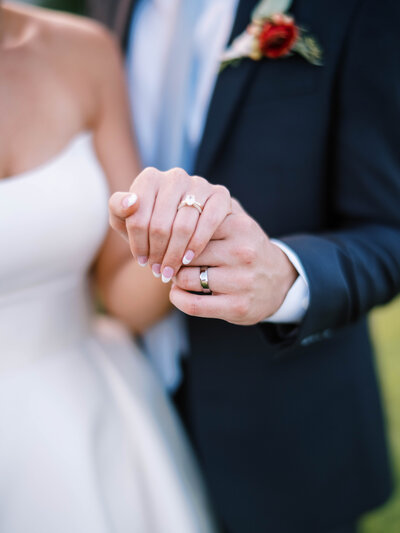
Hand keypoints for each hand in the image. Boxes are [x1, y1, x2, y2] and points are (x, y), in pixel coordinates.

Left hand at [109, 167, 231, 281]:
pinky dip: (197, 244)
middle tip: (157, 271)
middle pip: (160, 225)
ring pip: (183, 226)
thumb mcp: (125, 219)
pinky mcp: (219, 194)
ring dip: (174, 254)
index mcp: (149, 178)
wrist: (185, 223)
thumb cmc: (150, 224)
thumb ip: (117, 208)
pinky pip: (208, 223)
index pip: (137, 217)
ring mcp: (199, 183)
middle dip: (157, 252)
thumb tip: (131, 202)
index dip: (137, 244)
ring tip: (170, 271)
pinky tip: (188, 259)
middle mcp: (175, 176)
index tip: (141, 261)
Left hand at [171, 201, 297, 324]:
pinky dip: (177, 298)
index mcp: (239, 226)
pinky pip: (192, 304)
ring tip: (178, 277)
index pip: (190, 226)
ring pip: (186, 279)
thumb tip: (178, 205)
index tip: (170, 241)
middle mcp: (242, 252)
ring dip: (175, 280)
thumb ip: (212, 206)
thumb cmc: (246, 248)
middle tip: (172, 262)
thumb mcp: (236, 220)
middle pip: (185, 253)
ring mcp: (241, 281)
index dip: (174, 235)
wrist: (280, 281)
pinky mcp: (237, 306)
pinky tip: (178, 293)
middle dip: (173, 259)